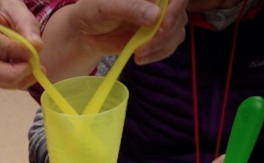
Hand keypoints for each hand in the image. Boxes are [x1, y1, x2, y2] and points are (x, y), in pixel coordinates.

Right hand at [0, 0, 43, 87]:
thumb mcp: (12, 5)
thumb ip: (26, 24)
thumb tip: (37, 48)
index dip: (12, 50)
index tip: (31, 52)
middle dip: (12, 73)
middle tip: (32, 68)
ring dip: (12, 82)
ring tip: (31, 74)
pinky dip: (7, 83)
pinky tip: (21, 76)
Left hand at [40, 0, 186, 81]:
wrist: (84, 30)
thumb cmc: (92, 10)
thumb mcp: (106, 5)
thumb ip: (130, 7)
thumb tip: (155, 15)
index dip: (176, 8)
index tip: (164, 24)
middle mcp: (158, 3)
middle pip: (179, 16)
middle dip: (164, 34)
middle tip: (143, 46)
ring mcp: (158, 20)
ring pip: (176, 32)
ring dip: (161, 47)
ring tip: (139, 54)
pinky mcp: (154, 37)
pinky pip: (167, 46)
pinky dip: (158, 54)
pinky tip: (140, 57)